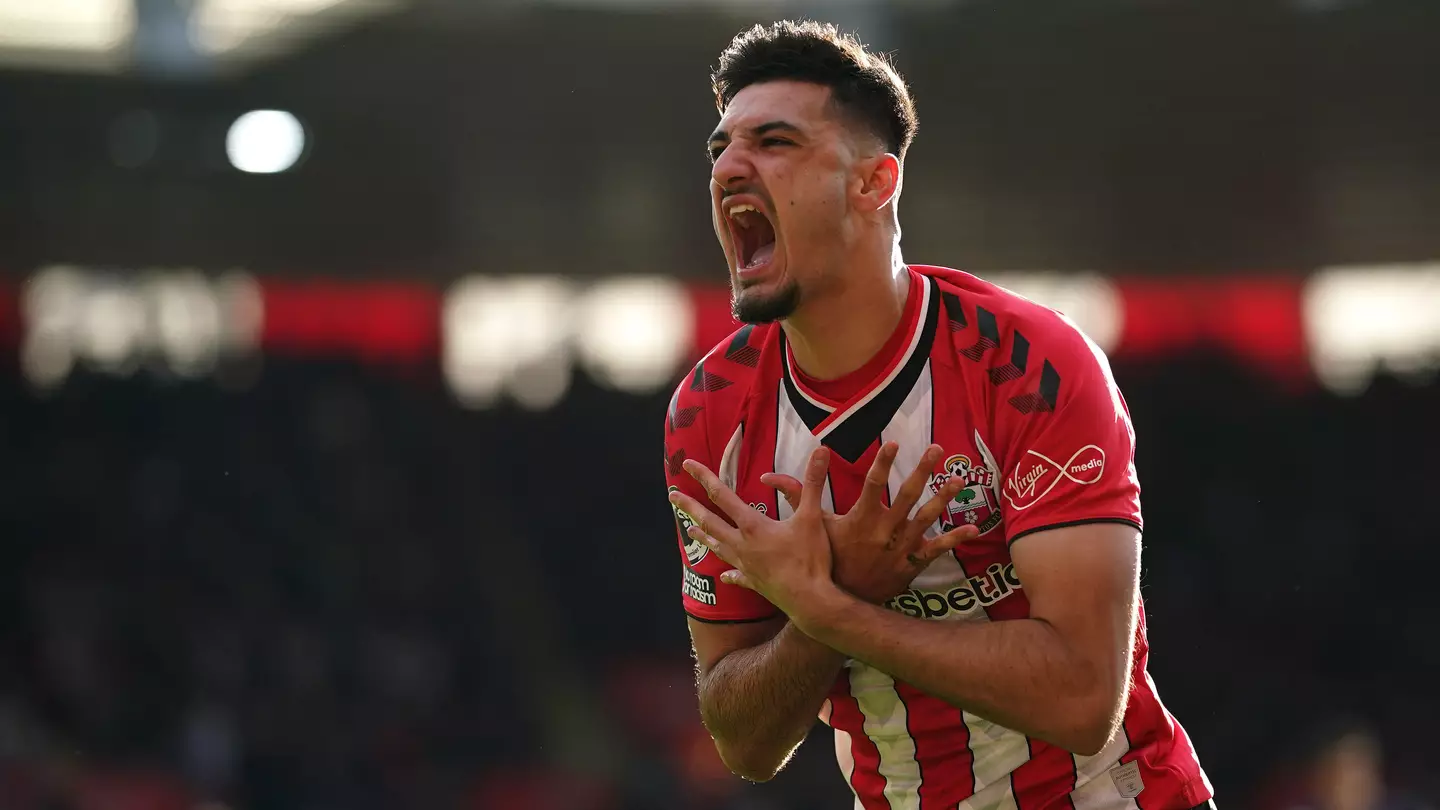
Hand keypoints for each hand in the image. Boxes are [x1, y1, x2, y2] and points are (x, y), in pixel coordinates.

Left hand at [668, 447, 834, 616]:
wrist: (811, 601)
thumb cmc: (811, 559)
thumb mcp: (813, 516)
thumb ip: (813, 482)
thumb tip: (821, 451)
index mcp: (752, 526)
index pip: (722, 495)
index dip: (704, 477)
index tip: (687, 465)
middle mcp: (742, 545)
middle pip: (709, 521)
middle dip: (689, 507)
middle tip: (672, 496)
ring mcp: (745, 566)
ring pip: (717, 547)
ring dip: (702, 536)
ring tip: (690, 530)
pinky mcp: (754, 583)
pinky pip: (736, 576)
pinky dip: (729, 573)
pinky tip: (724, 574)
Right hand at [763, 443, 979, 603]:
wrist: (842, 603)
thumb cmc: (826, 560)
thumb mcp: (811, 528)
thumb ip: (795, 497)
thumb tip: (767, 476)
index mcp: (860, 519)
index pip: (873, 485)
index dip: (884, 463)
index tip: (893, 443)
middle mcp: (884, 530)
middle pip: (906, 495)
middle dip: (922, 471)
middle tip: (936, 448)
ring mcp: (900, 546)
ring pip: (926, 518)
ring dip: (942, 497)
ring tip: (957, 478)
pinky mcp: (912, 561)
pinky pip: (937, 549)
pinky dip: (955, 539)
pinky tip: (973, 526)